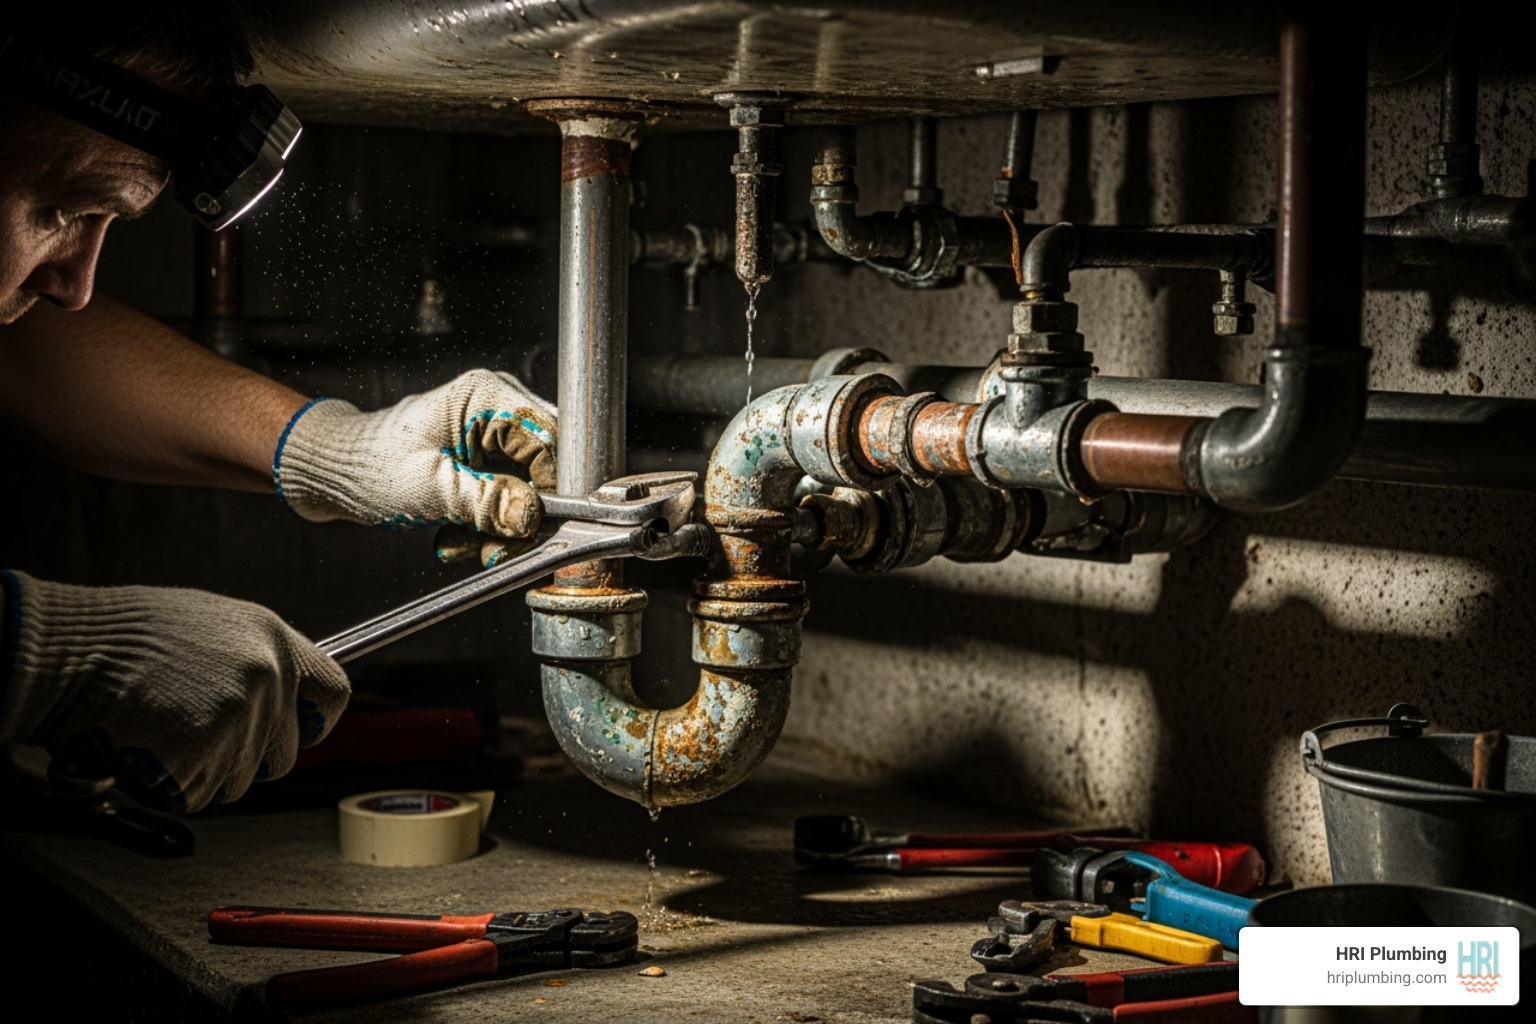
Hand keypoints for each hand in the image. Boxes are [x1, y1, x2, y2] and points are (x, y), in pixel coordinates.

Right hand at [0, 571, 349, 811]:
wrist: (65, 647)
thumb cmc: (122, 636)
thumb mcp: (210, 626)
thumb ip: (252, 661)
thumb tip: (276, 695)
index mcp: (273, 638)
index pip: (334, 693)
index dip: (312, 723)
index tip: (293, 732)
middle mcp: (268, 675)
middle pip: (283, 755)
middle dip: (244, 759)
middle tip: (195, 737)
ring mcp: (240, 714)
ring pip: (238, 782)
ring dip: (201, 772)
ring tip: (161, 730)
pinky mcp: (204, 749)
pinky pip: (198, 794)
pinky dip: (169, 785)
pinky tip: (145, 747)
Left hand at [273, 370, 556, 542]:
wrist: (332, 472)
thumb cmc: (368, 466)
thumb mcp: (429, 489)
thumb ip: (485, 502)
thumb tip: (532, 516)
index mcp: (484, 396)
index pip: (551, 439)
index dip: (554, 487)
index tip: (542, 526)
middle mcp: (495, 406)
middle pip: (546, 464)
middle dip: (525, 513)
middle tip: (499, 547)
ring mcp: (491, 432)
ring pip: (530, 485)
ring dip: (501, 525)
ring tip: (463, 544)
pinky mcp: (485, 457)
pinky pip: (508, 493)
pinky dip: (488, 522)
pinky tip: (457, 537)